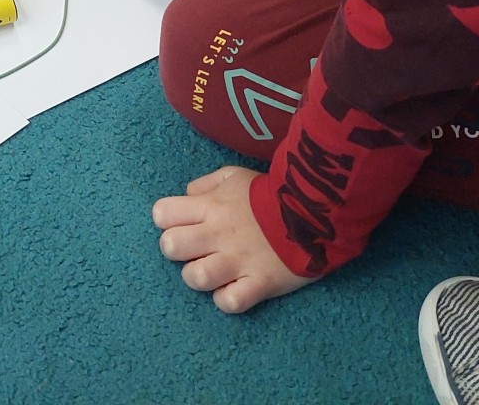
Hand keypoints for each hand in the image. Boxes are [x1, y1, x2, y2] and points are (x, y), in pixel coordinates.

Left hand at [151, 166, 314, 313]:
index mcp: (209, 206)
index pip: (162, 214)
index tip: (183, 224)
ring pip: (196, 277)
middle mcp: (218, 234)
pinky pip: (230, 302)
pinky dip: (227, 299)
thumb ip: (206, 184)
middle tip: (195, 250)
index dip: (167, 221)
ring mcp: (238, 261)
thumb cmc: (269, 193)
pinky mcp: (260, 284)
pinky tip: (234, 289)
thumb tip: (187, 197)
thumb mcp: (234, 176)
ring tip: (214, 271)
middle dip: (176, 250)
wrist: (316, 210)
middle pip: (171, 246)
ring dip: (199, 277)